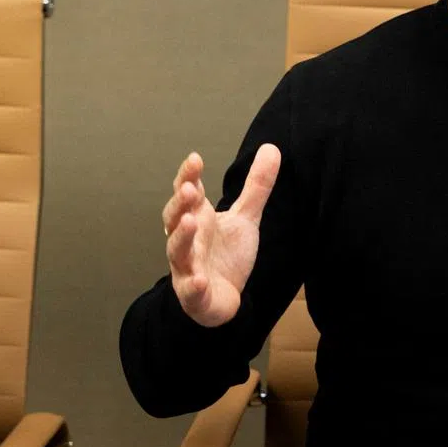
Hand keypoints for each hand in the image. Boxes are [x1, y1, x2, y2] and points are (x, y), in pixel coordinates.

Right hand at [161, 144, 279, 326]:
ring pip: (178, 251)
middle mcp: (188, 240)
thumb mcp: (246, 217)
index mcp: (198, 218)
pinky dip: (192, 285)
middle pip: (175, 218)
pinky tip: (199, 279)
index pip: (188, 193)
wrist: (224, 298)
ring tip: (190, 222)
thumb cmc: (226, 255)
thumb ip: (256, 186)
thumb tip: (272, 148)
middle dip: (180, 203)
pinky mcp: (194, 294)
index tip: (195, 159)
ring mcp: (188, 267)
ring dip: (182, 236)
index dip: (188, 176)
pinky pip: (190, 290)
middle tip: (190, 188)